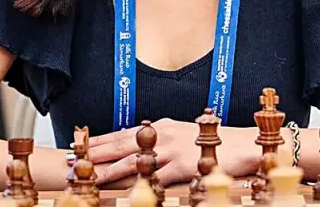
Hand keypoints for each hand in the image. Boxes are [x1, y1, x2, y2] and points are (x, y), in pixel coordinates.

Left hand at [88, 119, 258, 186]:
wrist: (243, 145)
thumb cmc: (214, 142)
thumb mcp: (183, 135)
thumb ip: (161, 141)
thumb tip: (142, 149)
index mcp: (161, 127)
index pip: (124, 133)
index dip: (102, 140)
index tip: (82, 145)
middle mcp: (163, 136)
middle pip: (122, 145)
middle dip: (98, 153)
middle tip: (76, 159)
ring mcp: (172, 151)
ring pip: (135, 162)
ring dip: (112, 170)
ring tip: (92, 176)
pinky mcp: (183, 166)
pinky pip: (158, 179)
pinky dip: (142, 185)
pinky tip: (128, 192)